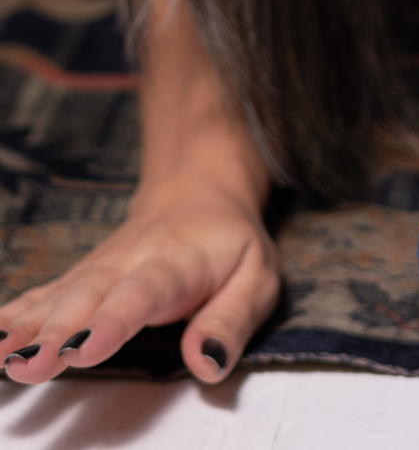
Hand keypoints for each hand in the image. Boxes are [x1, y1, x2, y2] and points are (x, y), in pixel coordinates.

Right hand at [0, 170, 278, 384]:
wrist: (199, 190)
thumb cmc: (230, 242)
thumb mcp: (257, 278)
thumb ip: (231, 321)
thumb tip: (207, 364)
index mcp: (176, 262)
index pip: (142, 292)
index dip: (112, 322)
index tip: (83, 350)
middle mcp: (130, 261)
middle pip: (89, 298)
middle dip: (56, 333)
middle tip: (28, 365)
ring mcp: (100, 267)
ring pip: (60, 296)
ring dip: (27, 327)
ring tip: (3, 358)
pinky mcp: (82, 275)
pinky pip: (45, 294)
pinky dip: (16, 313)